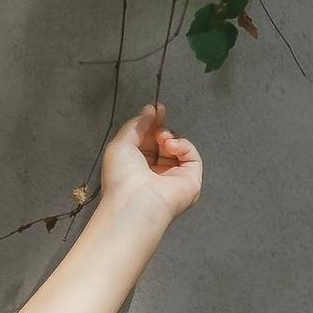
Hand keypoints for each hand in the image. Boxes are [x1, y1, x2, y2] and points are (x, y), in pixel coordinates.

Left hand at [98, 102, 201, 230]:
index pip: (147, 141)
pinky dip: (183, 145)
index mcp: (135, 167)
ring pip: (177, 147)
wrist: (136, 202)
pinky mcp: (190, 181)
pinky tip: (171, 145)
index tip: (155, 110)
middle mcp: (154, 174)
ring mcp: (173, 178)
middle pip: (162, 142)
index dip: (151, 124)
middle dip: (160, 129)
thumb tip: (150, 110)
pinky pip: (191, 155)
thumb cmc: (122, 179)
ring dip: (169, 136)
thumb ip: (136, 124)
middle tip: (157, 123)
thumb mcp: (120, 143)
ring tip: (162, 138)